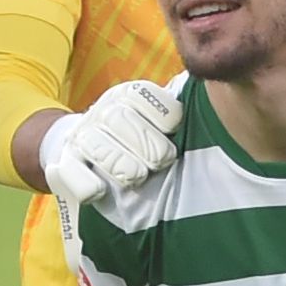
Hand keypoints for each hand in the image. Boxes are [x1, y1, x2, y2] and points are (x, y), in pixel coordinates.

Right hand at [38, 77, 185, 210]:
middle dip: (146, 142)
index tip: (173, 130)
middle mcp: (100, 114)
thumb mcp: (156, 124)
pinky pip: (72, 173)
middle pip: (119, 117)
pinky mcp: (63, 167)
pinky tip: (101, 191)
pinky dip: (87, 184)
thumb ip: (180, 119)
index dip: (160, 112)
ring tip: (138, 177)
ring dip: (120, 162)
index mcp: (125, 98)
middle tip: (162, 160)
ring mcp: (80, 140)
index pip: (140, 94)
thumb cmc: (136, 143)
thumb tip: (221, 108)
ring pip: (96, 144)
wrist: (82, 154)